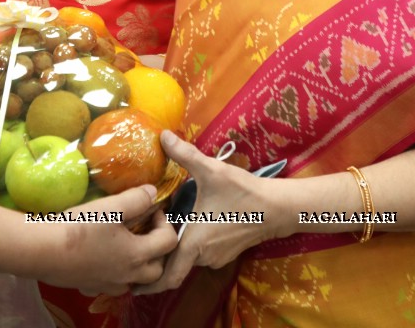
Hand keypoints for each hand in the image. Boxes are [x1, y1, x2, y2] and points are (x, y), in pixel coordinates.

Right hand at [37, 184, 176, 295]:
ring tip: (127, 246)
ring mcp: (109, 285)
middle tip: (146, 231)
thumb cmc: (79, 227)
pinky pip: (112, 285)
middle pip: (158, 269)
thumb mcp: (110, 207)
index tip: (153, 210)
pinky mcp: (91, 287)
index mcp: (137, 254)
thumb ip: (136, 199)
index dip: (165, 222)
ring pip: (136, 281)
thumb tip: (153, 193)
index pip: (169, 241)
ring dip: (139, 266)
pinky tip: (103, 259)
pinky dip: (115, 274)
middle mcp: (127, 275)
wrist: (42, 250)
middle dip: (158, 250)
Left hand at [133, 132, 280, 294]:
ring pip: (188, 258)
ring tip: (163, 227)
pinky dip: (192, 244)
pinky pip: (201, 254)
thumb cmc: (243, 192)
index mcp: (194, 244)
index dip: (147, 278)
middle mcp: (203, 258)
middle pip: (173, 264)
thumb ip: (185, 154)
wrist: (278, 207)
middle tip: (144, 237)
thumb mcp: (212, 170)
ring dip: (176, 246)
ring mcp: (217, 258)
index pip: (165, 278)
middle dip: (159, 253)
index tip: (136, 260)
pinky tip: (189, 224)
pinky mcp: (227, 253)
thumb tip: (162, 135)